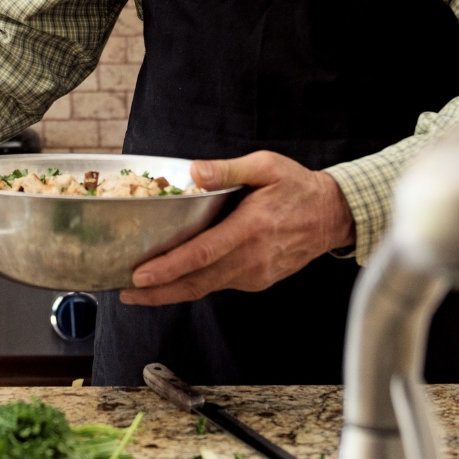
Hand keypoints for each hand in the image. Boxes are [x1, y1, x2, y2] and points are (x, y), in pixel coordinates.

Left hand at [118, 151, 355, 306]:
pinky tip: (176, 279)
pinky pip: (220, 284)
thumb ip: (229, 170)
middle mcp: (251, 258)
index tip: (140, 276)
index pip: (201, 254)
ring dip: (172, 292)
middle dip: (158, 291)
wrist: (332, 216)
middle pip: (197, 282)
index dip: (168, 268)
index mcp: (250, 229)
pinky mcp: (258, 280)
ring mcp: (255, 274)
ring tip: (141, 290)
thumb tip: (196, 172)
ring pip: (206, 287)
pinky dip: (195, 285)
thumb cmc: (297, 187)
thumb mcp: (266, 166)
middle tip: (125, 291)